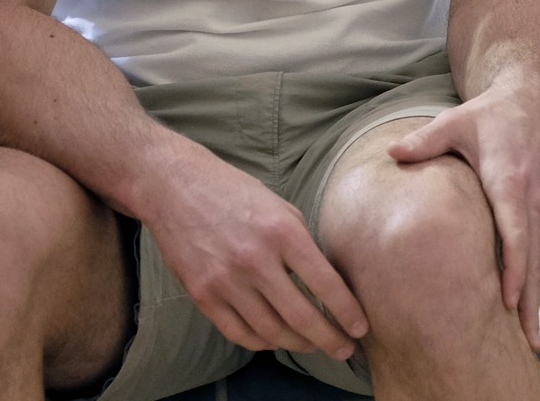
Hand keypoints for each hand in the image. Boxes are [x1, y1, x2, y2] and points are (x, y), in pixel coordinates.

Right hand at [138, 148, 366, 359]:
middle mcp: (255, 260)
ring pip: (270, 331)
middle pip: (300, 316)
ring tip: (314, 344)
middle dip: (328, 339)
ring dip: (297, 344)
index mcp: (282, 232)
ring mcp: (226, 281)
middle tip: (344, 350)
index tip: (361, 328)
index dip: (347, 312)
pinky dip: (262, 342)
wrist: (178, 189)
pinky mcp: (202, 295)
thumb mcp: (282, 209)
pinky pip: (239, 333)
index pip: (324, 283)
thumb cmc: (237, 194)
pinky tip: (277, 339)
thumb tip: (326, 283)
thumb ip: (303, 245)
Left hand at [386, 77, 539, 348]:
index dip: (513, 269)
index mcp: (510, 179)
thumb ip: (424, 141)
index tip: (506, 302)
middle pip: (534, 256)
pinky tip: (530, 299)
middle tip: (522, 341)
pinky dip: (539, 275)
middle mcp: (535, 195)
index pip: (516, 232)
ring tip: (528, 333)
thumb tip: (391, 154)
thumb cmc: (491, 113)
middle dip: (528, 300)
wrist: (531, 97)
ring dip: (537, 294)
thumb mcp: (454, 121)